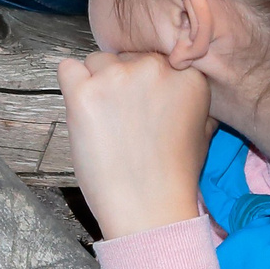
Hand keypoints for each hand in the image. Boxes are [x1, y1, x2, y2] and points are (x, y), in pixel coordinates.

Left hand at [58, 51, 214, 238]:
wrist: (149, 212)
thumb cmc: (174, 178)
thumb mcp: (202, 132)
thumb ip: (191, 99)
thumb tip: (181, 83)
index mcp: (187, 76)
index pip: (154, 57)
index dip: (144, 84)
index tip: (143, 108)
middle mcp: (153, 67)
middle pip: (124, 57)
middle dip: (121, 82)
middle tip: (123, 121)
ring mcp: (116, 78)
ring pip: (96, 61)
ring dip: (96, 84)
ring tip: (105, 123)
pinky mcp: (83, 92)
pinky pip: (67, 68)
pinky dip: (70, 86)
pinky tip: (83, 112)